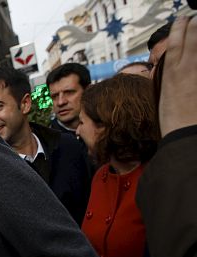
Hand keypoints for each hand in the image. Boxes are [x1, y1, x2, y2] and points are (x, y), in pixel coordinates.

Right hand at [159, 15, 196, 135]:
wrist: (185, 132)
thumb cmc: (174, 118)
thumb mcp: (166, 94)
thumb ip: (174, 76)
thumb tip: (177, 67)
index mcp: (170, 72)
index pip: (176, 39)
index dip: (180, 27)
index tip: (184, 20)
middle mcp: (185, 67)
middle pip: (192, 34)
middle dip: (195, 25)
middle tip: (196, 20)